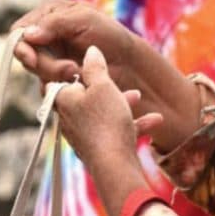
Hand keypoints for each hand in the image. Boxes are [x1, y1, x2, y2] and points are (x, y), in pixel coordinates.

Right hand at [11, 0, 137, 88]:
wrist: (128, 64)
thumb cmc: (110, 35)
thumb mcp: (84, 19)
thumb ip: (54, 23)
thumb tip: (27, 35)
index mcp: (48, 14)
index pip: (19, 31)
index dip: (22, 46)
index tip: (32, 59)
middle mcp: (45, 34)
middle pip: (25, 54)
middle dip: (45, 65)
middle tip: (70, 70)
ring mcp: (50, 56)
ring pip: (35, 72)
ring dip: (55, 76)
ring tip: (79, 74)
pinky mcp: (56, 76)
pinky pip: (45, 85)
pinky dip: (59, 86)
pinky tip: (77, 82)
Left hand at [55, 46, 162, 215]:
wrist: (114, 165)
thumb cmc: (105, 120)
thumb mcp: (102, 85)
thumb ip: (95, 66)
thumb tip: (89, 50)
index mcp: (62, 100)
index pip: (59, 79)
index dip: (75, 71)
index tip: (92, 67)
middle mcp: (68, 118)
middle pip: (85, 96)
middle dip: (107, 88)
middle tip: (118, 81)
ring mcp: (82, 135)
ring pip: (102, 113)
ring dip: (123, 104)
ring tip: (139, 97)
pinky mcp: (98, 149)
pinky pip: (113, 130)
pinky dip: (132, 124)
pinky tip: (155, 120)